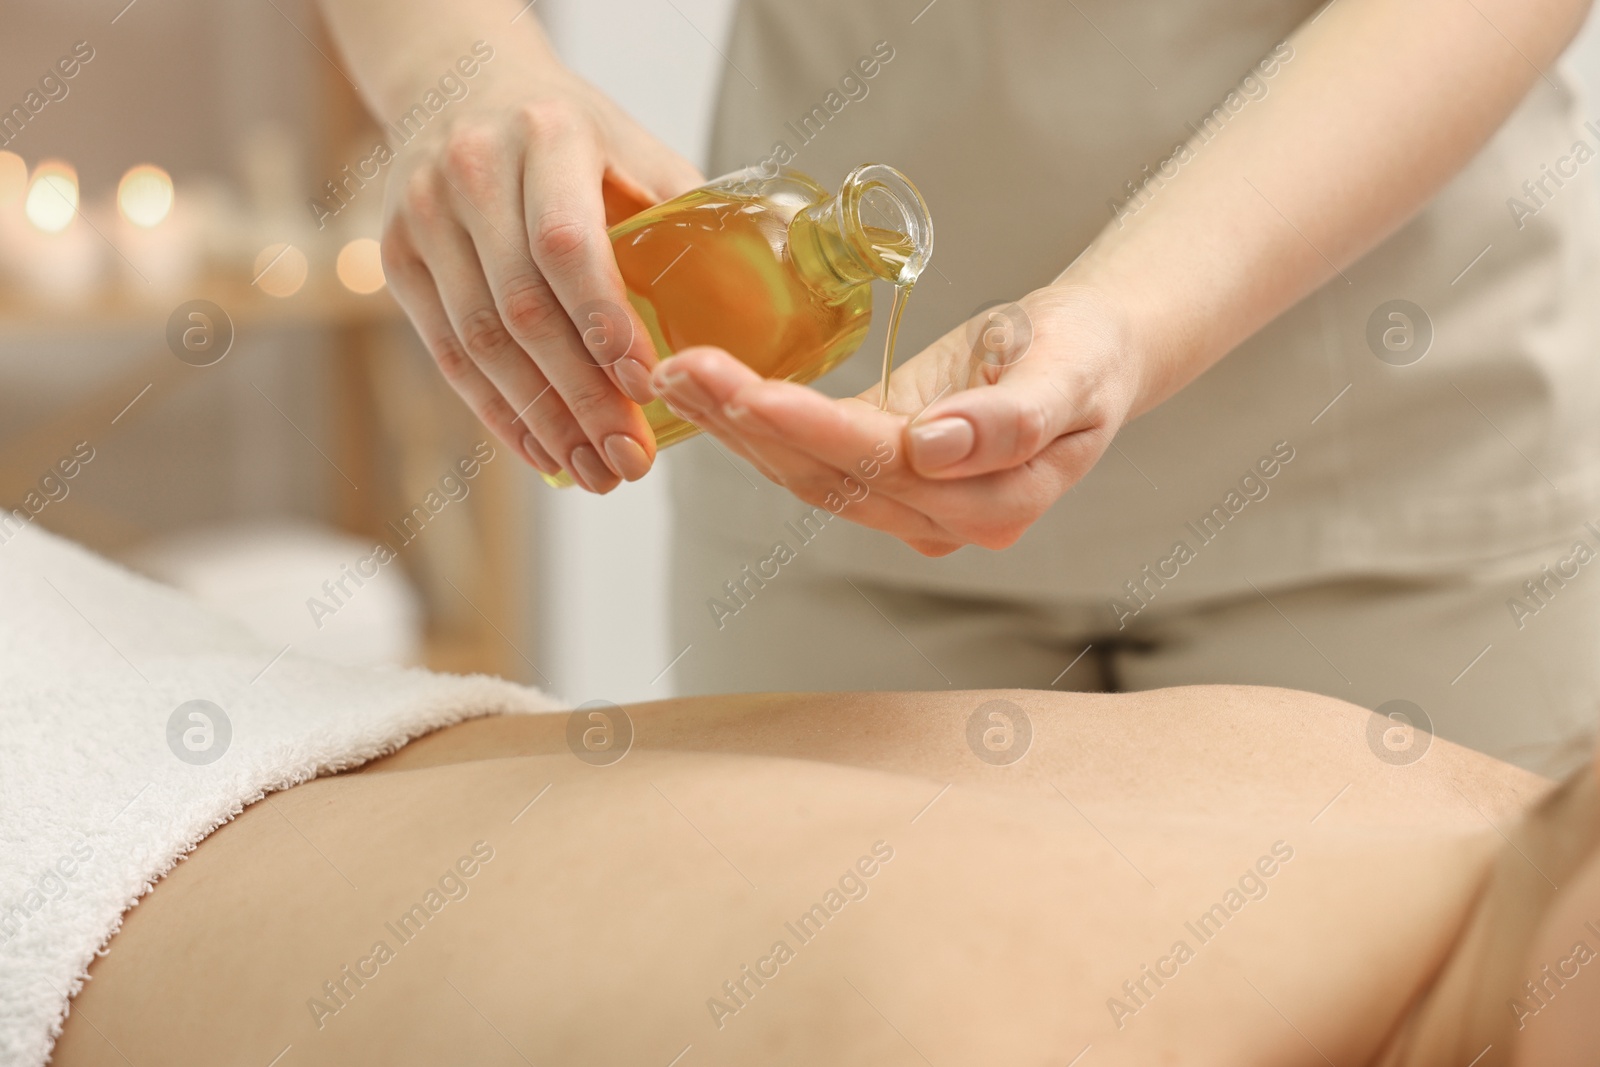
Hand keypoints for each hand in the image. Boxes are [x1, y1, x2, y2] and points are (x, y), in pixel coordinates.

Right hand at [379, 69, 702, 492]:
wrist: (461, 84)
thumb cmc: (570, 131)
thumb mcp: (633, 145)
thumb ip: (682, 215)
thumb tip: (750, 305)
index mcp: (547, 136)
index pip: (567, 245)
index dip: (605, 323)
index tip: (647, 385)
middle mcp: (472, 171)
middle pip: (524, 309)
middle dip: (582, 398)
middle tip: (630, 460)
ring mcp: (422, 215)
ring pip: (480, 343)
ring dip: (542, 420)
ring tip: (595, 471)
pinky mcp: (396, 257)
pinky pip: (447, 354)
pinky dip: (497, 412)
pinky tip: (541, 451)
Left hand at [650, 286, 1141, 555]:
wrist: (1086, 353)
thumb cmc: (1087, 355)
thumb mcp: (1073, 372)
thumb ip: (1014, 418)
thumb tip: (935, 450)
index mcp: (993, 503)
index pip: (885, 470)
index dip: (813, 433)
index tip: (750, 391)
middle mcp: (940, 519)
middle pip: (827, 479)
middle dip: (748, 426)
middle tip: (679, 370)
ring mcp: (906, 503)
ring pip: (804, 473)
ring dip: (734, 426)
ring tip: (673, 373)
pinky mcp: (880, 472)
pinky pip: (806, 454)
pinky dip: (752, 421)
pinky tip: (705, 388)